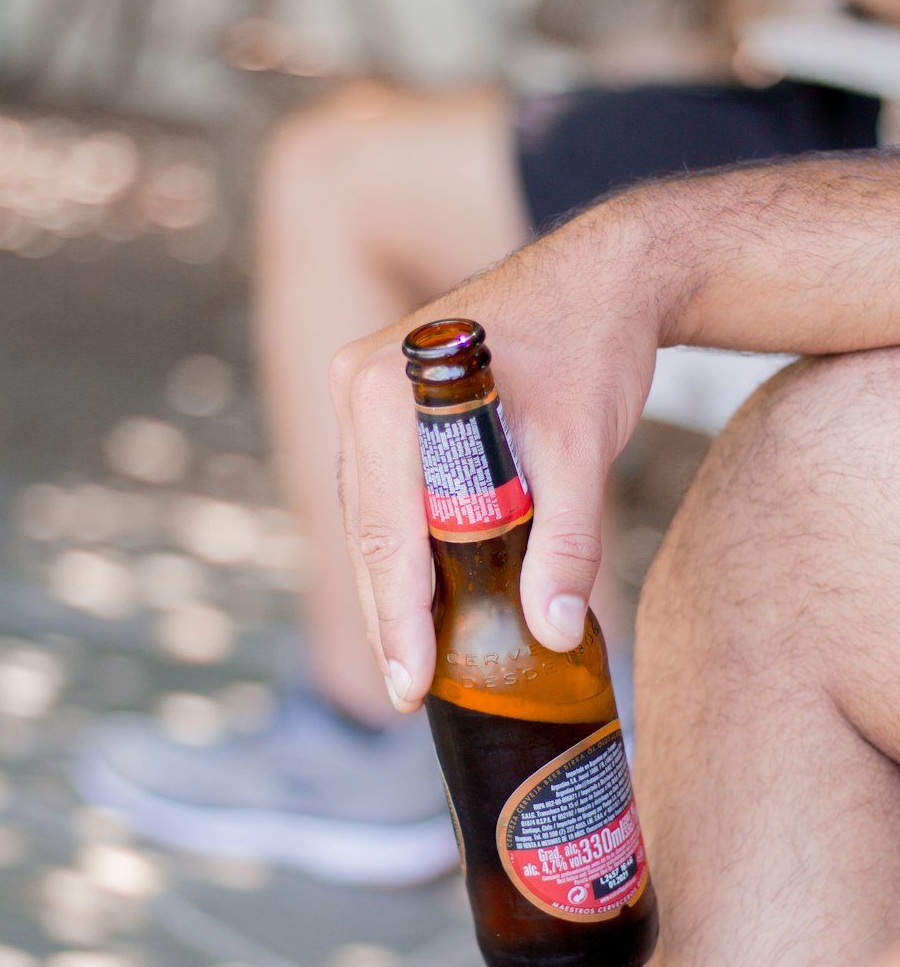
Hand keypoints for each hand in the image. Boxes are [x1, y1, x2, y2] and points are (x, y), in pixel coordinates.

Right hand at [329, 200, 660, 711]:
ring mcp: (364, 390)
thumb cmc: (593, 345)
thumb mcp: (583, 449)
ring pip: (370, 515)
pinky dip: (404, 543)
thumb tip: (550, 633)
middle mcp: (357, 386)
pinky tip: (424, 595)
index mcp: (386, 391)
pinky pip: (384, 490)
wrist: (609, 273)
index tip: (410, 687)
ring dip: (393, 585)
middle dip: (390, 616)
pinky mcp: (386, 399)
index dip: (398, 619)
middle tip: (408, 693)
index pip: (387, 531)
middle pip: (368, 529)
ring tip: (414, 660)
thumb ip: (567, 543)